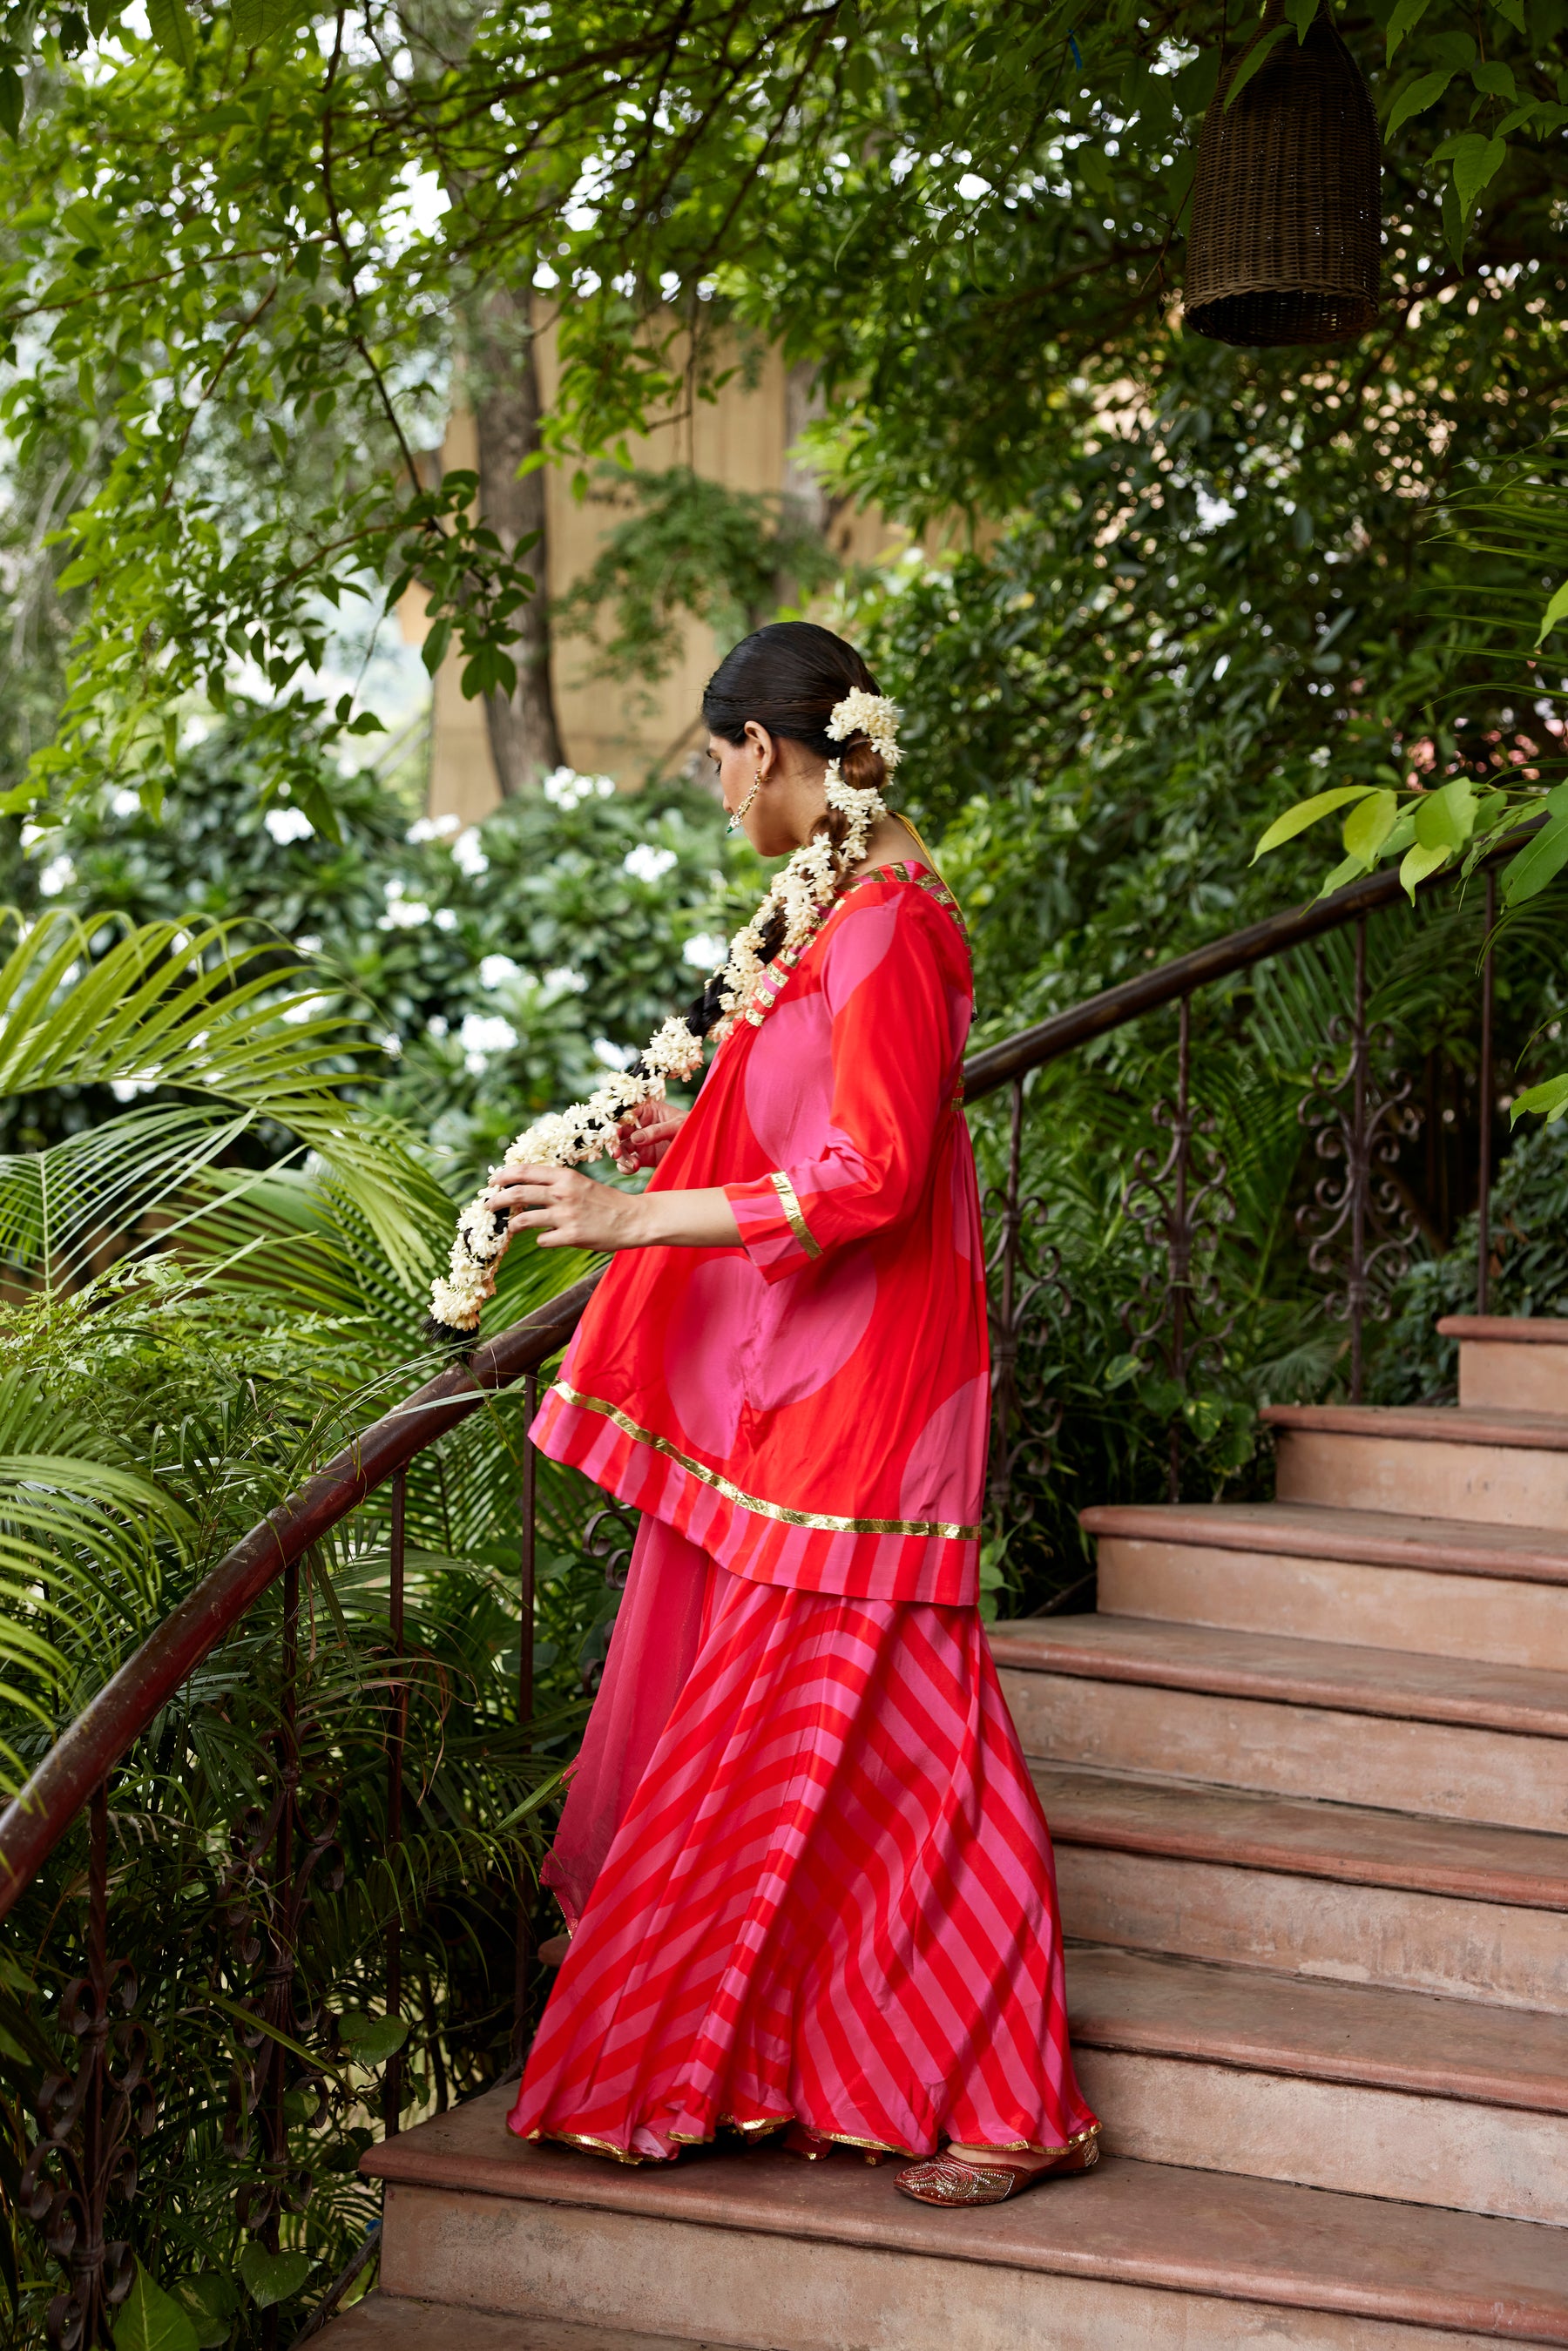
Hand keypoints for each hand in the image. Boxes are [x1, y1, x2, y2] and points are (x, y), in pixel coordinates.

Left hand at [485, 1163, 646, 1251]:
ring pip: (523, 1220)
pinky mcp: (571, 1236)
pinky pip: (542, 1240)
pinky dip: (541, 1240)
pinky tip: (547, 1239)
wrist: (633, 1218)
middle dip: (496, 1200)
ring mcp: (566, 1216)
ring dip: (512, 1225)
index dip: (503, 1176)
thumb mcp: (580, 1183)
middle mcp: (562, 1193)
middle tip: (488, 1206)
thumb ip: (556, 1184)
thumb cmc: (605, 1201)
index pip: (524, 1171)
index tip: (492, 1182)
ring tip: (510, 1228)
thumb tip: (526, 1186)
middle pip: (517, 1194)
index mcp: (565, 1177)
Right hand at [615, 1098, 688, 1171]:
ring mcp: (640, 1142)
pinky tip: (633, 1168)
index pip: (625, 1114)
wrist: (704, 1146)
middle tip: (616, 1153)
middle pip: (618, 1132)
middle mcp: (640, 1125)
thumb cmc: (694, 1127)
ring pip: (620, 1148)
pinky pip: (627, 1162)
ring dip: (620, 1156)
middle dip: (613, 1142)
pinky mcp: (643, 1157)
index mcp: (646, 1110)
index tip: (614, 1133)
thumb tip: (636, 1139)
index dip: (616, 1122)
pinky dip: (625, 1166)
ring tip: (632, 1164)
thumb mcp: (678, 1125)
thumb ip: (657, 1131)